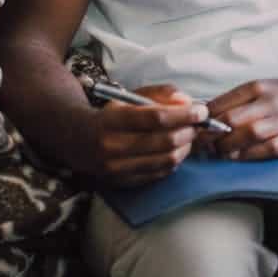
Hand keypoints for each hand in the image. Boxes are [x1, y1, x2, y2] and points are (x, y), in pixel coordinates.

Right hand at [83, 84, 207, 186]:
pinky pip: (159, 174)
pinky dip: (173, 162)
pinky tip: (174, 151)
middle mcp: (112, 146)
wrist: (75, 140)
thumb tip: (187, 101)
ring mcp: (116, 168)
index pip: (156, 118)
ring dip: (185, 148)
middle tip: (197, 125)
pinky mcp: (122, 183)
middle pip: (164, 141)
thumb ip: (160, 94)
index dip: (184, 115)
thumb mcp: (130, 97)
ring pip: (165, 160)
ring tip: (188, 137)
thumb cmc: (111, 115)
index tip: (201, 111)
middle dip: (189, 131)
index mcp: (113, 120)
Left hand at [208, 73, 277, 160]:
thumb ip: (239, 100)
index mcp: (258, 87)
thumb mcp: (265, 87)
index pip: (221, 103)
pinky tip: (237, 157)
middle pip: (230, 121)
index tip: (192, 128)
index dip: (202, 120)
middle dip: (210, 136)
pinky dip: (247, 155)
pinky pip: (265, 150)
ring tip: (218, 152)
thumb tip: (207, 114)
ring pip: (246, 135)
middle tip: (200, 144)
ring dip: (227, 147)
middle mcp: (269, 102)